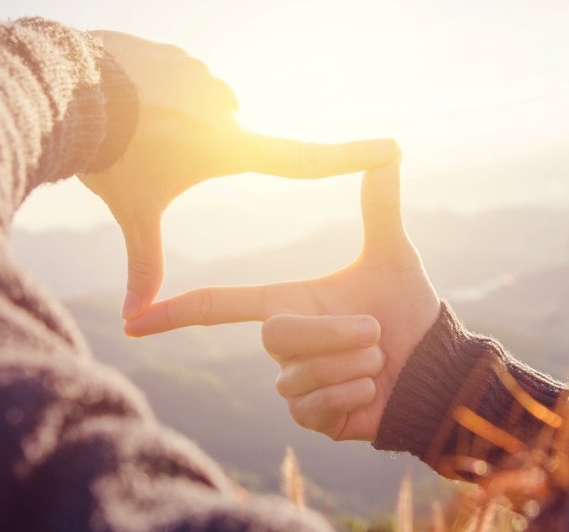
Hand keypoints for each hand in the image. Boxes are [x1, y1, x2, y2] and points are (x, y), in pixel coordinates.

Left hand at [79, 31, 398, 318]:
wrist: (70, 88)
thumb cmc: (111, 156)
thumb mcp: (133, 211)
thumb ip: (143, 261)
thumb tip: (135, 320)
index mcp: (231, 147)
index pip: (306, 160)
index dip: (352, 158)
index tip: (392, 148)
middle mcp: (229, 108)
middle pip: (230, 140)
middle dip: (197, 151)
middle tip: (156, 152)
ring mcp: (205, 76)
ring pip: (199, 109)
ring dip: (173, 120)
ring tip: (137, 127)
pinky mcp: (178, 55)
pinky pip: (174, 79)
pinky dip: (154, 93)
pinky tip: (126, 97)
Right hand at [125, 162, 440, 440]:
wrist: (435, 366)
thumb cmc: (409, 312)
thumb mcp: (392, 255)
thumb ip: (380, 206)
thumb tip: (390, 150)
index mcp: (287, 302)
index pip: (220, 306)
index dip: (176, 312)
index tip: (133, 318)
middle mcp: (282, 344)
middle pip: (276, 335)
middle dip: (333, 332)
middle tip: (374, 331)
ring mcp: (292, 384)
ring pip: (298, 375)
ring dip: (351, 364)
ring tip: (376, 359)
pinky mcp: (310, 418)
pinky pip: (313, 407)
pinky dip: (352, 394)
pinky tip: (371, 389)